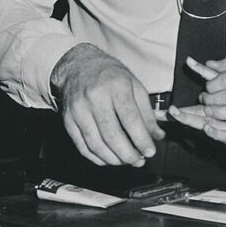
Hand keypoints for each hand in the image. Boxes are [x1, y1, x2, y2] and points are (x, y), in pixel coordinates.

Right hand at [50, 43, 164, 166]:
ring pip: (96, 144)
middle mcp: (95, 97)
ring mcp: (78, 110)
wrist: (79, 65)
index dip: (141, 139)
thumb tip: (157, 135)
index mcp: (115, 86)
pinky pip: (82, 146)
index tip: (150, 151)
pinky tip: (109, 159)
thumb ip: (147, 112)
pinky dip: (97, 157)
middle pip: (112, 135)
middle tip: (139, 161)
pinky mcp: (68, 120)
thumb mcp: (134, 85)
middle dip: (128, 154)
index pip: (130, 119)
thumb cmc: (110, 75)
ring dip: (114, 159)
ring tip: (127, 161)